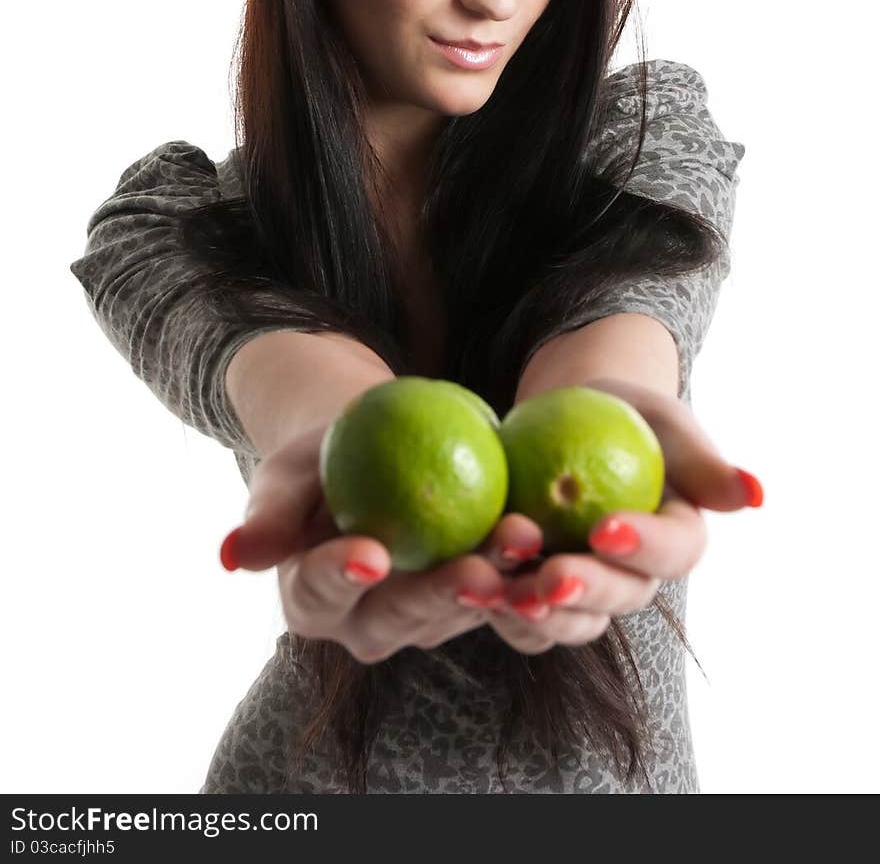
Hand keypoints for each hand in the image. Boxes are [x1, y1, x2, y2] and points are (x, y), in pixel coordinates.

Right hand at [218, 419, 544, 663]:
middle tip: (473, 567)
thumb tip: (230, 557)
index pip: (320, 593)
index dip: (341, 578)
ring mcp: (422, 619)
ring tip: (522, 539)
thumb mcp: (287, 471)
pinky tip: (549, 536)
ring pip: (460, 608)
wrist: (372, 449)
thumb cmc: (318, 456)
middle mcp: (365, 626)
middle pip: (401, 616)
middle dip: (440, 595)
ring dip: (497, 578)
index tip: (369, 553)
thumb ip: (268, 514)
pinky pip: (499, 590)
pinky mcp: (468, 600)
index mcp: (309, 601)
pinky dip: (523, 567)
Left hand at [479, 374, 763, 654]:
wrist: (564, 417)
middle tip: (550, 575)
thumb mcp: (661, 418)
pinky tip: (463, 586)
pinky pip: (520, 616)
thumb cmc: (622, 411)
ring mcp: (587, 593)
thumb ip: (703, 458)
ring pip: (569, 622)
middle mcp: (636, 578)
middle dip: (584, 590)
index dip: (642, 546)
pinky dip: (492, 606)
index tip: (604, 527)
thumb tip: (756, 494)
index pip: (672, 553)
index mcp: (677, 540)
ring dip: (534, 612)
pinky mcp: (537, 596)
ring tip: (498, 590)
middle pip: (619, 599)